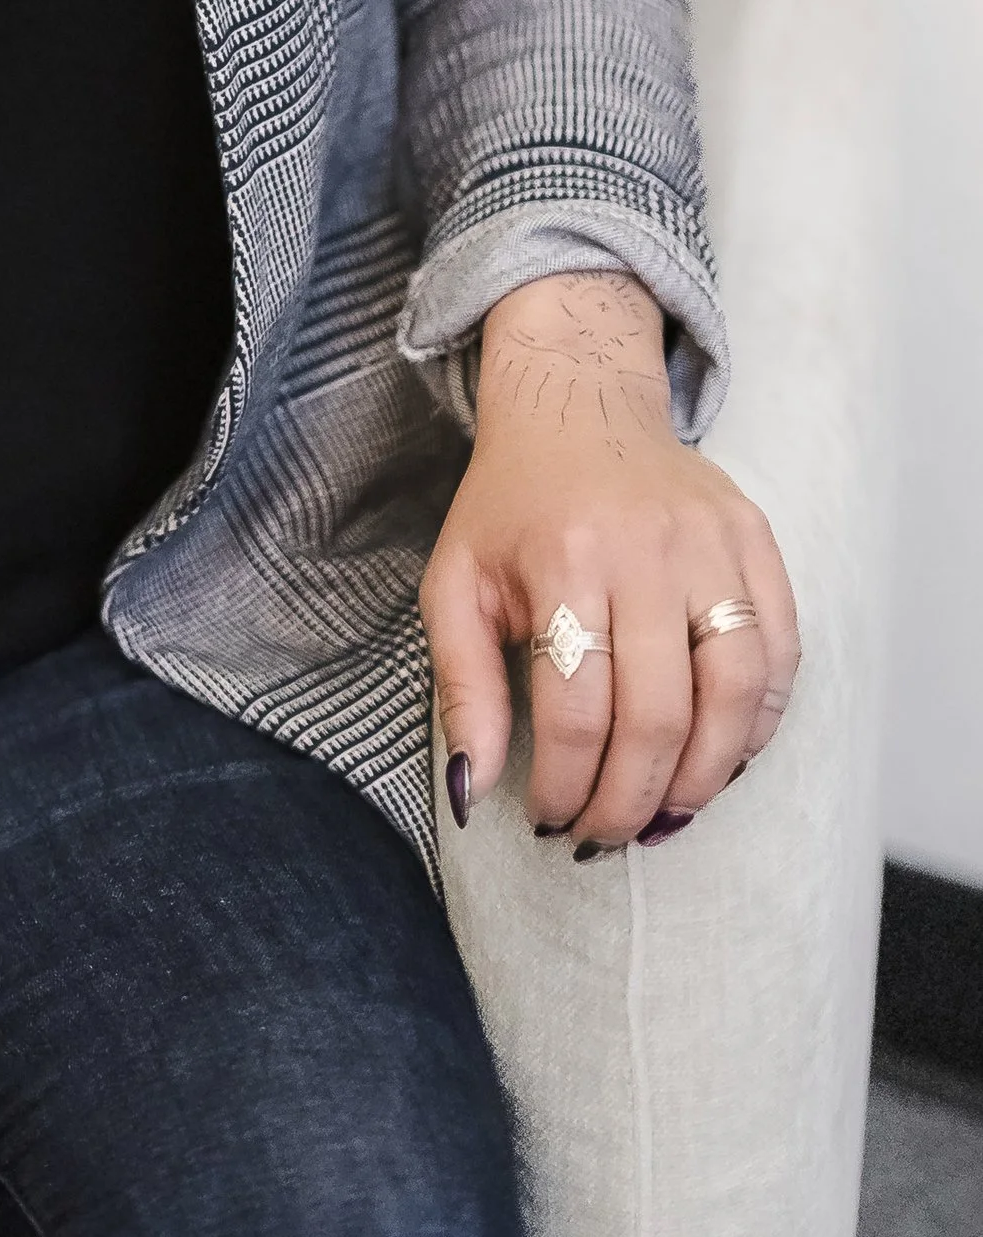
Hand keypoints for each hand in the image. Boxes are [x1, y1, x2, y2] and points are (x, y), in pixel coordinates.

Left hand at [421, 272, 799, 850]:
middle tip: (607, 834)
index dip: (566, 784)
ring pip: (735, 691)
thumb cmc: (511, 506)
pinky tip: (721, 756)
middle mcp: (647, 550)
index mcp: (563, 558)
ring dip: (705, 775)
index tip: (549, 819)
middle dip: (632, 798)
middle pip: (659, 714)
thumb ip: (462, 687)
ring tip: (666, 812)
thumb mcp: (456, 582)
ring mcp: (713, 544)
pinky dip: (759, 721)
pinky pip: (781, 652)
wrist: (578, 402)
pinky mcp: (757, 540)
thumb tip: (471, 789)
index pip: (576, 709)